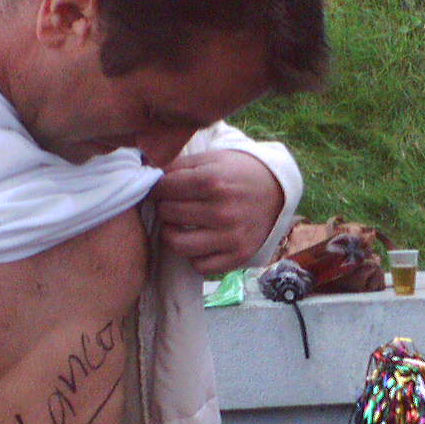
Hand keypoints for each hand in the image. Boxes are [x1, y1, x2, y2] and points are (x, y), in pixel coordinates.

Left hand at [151, 150, 283, 274]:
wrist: (277, 191)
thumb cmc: (239, 172)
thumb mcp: (212, 159)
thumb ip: (179, 165)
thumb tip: (147, 173)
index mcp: (214, 181)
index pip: (164, 188)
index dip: (157, 187)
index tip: (161, 188)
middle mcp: (222, 211)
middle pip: (168, 213)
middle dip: (164, 207)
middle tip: (171, 204)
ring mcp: (230, 237)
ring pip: (177, 244)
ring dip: (171, 233)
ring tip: (177, 225)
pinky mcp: (238, 256)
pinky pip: (199, 265)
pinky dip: (193, 255)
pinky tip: (198, 241)